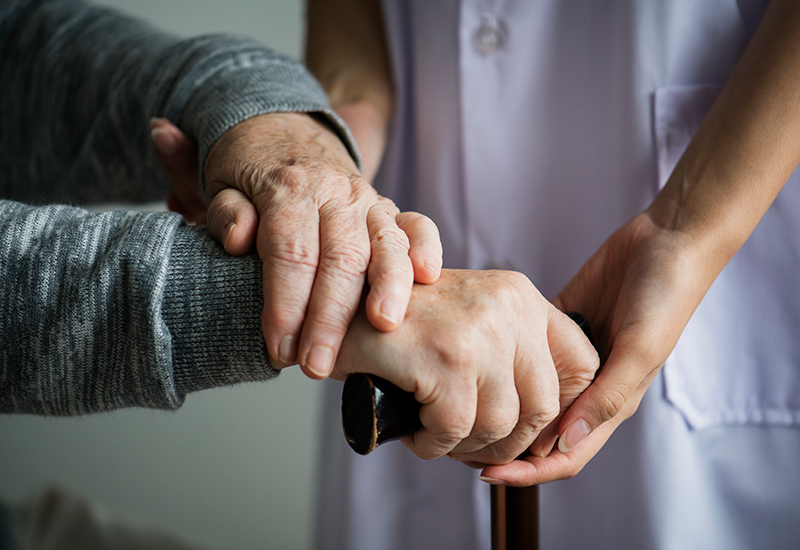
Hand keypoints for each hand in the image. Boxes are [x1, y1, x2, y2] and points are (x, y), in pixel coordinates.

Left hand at [151, 114, 442, 378]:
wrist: (285, 133)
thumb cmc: (251, 171)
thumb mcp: (222, 184)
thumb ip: (227, 213)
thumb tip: (240, 240)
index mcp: (289, 189)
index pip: (290, 253)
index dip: (285, 305)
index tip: (279, 349)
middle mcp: (335, 194)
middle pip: (340, 258)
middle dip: (330, 317)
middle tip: (317, 365)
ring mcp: (368, 201)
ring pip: (385, 244)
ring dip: (387, 287)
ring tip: (384, 326)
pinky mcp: (390, 210)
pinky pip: (417, 225)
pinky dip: (426, 248)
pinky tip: (428, 277)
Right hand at [333, 269, 598, 463]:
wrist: (337, 307)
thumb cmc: (402, 324)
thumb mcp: (470, 319)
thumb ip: (514, 352)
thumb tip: (551, 424)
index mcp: (520, 295)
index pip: (581, 363)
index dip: (562, 409)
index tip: (528, 429)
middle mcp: (507, 307)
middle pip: (543, 406)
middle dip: (508, 441)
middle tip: (472, 445)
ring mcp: (478, 332)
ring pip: (500, 424)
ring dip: (465, 445)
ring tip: (437, 435)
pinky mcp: (444, 359)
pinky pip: (454, 430)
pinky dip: (433, 445)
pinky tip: (416, 432)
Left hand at [481, 212, 712, 485]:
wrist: (667, 241)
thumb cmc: (665, 297)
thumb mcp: (640, 349)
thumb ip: (607, 396)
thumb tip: (565, 442)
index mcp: (611, 402)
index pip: (565, 454)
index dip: (528, 472)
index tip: (486, 474)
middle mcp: (588, 386)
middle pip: (540, 432)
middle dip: (504, 446)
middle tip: (459, 444)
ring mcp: (570, 357)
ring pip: (528, 396)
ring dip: (501, 406)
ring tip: (461, 407)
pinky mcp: (558, 326)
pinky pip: (526, 352)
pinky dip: (504, 362)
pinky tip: (477, 361)